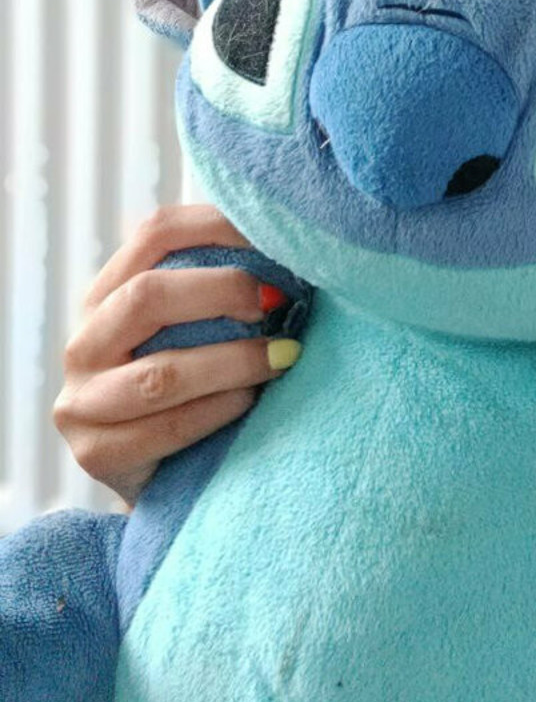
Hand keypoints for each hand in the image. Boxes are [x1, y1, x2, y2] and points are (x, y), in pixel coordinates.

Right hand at [53, 204, 297, 508]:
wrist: (169, 475)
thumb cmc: (196, 385)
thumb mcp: (198, 327)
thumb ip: (220, 285)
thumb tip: (286, 240)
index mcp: (108, 293)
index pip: (154, 234)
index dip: (216, 227)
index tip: (273, 242)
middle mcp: (85, 341)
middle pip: (147, 296)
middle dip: (223, 292)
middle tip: (278, 302)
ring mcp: (82, 401)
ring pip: (161, 373)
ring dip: (234, 361)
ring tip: (283, 356)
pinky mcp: (97, 452)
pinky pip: (167, 427)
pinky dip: (219, 410)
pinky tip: (251, 401)